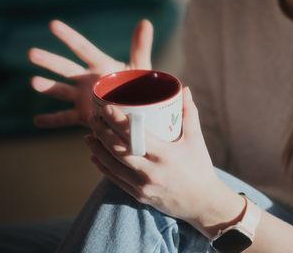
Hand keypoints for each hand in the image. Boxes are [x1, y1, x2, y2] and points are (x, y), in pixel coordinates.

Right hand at [28, 19, 153, 126]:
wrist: (137, 112)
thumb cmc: (138, 87)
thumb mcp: (140, 67)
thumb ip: (140, 47)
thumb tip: (145, 22)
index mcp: (100, 66)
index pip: (83, 48)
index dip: (69, 37)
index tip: (53, 25)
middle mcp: (87, 80)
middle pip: (66, 68)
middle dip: (49, 61)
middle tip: (32, 53)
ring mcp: (83, 98)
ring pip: (61, 91)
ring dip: (47, 87)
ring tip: (34, 82)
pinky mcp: (83, 115)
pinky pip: (65, 118)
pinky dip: (52, 120)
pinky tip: (37, 121)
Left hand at [85, 87, 244, 236]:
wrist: (203, 203)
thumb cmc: (200, 168)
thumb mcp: (196, 140)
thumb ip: (189, 114)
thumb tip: (184, 89)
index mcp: (165, 155)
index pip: (134, 135)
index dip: (116, 120)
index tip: (105, 107)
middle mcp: (151, 171)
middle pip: (118, 149)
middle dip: (102, 131)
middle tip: (93, 118)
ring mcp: (143, 185)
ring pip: (112, 165)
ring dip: (97, 149)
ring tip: (89, 135)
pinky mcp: (139, 195)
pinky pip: (115, 180)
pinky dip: (103, 167)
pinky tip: (94, 156)